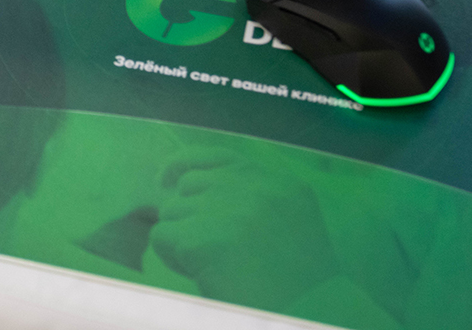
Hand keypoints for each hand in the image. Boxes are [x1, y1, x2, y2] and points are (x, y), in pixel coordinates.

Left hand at [148, 145, 338, 312]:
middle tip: (211, 251)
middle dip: (189, 215)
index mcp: (278, 183)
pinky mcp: (203, 237)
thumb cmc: (298, 285)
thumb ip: (248, 198)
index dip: (185, 164)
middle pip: (189, 184)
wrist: (308, 316)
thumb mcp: (288, 224)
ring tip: (214, 267)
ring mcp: (227, 209)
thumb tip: (187, 185)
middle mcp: (253, 187)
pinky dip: (173, 258)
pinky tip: (202, 274)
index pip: (217, 157)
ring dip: (182, 239)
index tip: (166, 178)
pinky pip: (163, 237)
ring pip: (173, 211)